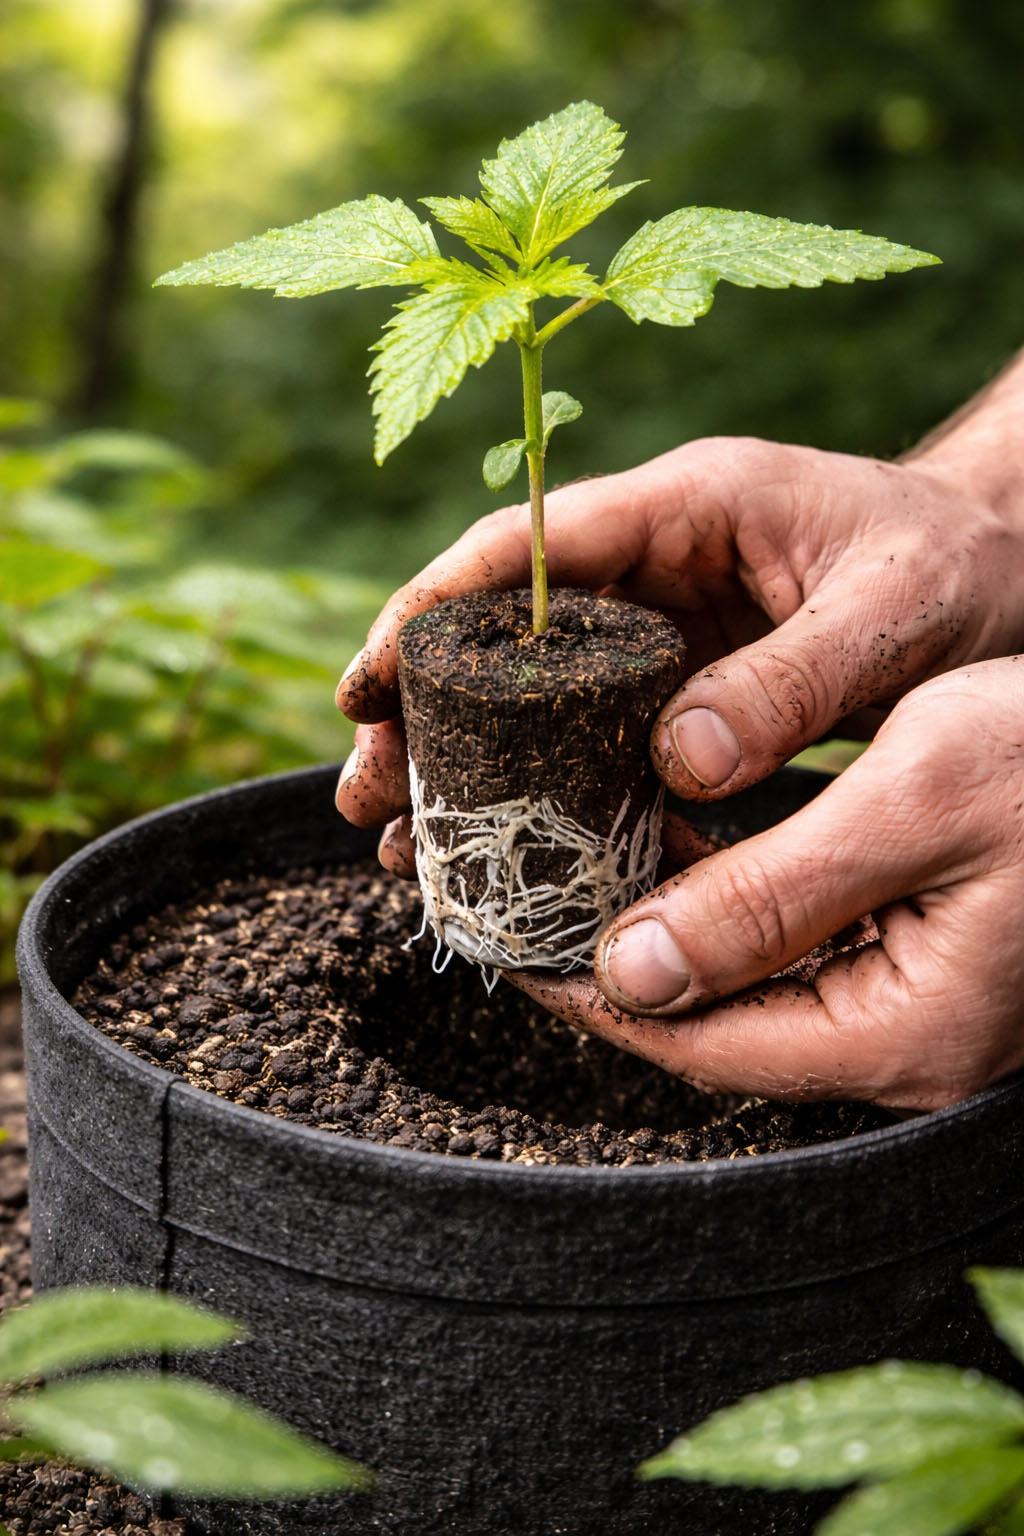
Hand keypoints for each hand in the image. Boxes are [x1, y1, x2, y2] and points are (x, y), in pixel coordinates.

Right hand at [335, 434, 1023, 872]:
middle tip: (363, 793)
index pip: (530, 543)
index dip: (436, 607)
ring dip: (463, 759)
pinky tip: (507, 845)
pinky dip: (544, 786)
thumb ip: (793, 681)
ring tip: (402, 842)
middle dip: (422, 706)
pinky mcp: (689, 679)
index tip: (371, 677)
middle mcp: (662, 555)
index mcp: (694, 502)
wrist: (1014, 569)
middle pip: (506, 627)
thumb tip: (679, 760)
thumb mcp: (898, 613)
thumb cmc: (964, 568)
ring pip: (533, 688)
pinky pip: (595, 731)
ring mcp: (670, 620)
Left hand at [513, 657, 1023, 1111]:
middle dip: (611, 960)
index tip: (503, 933)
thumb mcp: (920, 795)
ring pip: (746, 988)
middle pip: (713, 1024)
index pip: (699, 1040)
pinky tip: (666, 849)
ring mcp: (915, 1010)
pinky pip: (792, 954)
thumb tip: (631, 971)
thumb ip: (775, 893)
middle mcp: (904, 1045)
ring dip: (657, 929)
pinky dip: (720, 906)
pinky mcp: (919, 964)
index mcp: (904, 1029)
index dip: (590, 989)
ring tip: (566, 867)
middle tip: (519, 892)